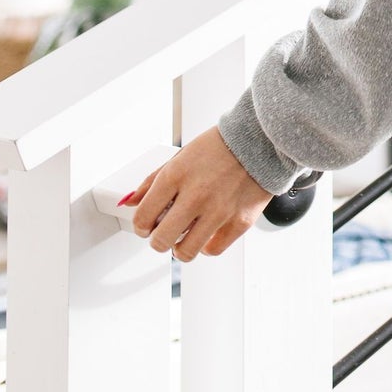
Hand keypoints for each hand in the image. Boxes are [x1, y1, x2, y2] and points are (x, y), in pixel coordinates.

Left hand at [126, 125, 272, 260]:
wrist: (261, 140)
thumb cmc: (220, 146)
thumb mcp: (180, 156)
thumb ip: (153, 181)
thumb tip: (130, 201)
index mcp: (176, 175)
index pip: (143, 217)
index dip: (141, 226)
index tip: (147, 225)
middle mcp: (196, 195)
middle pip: (160, 240)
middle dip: (157, 239)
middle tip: (164, 233)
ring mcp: (219, 210)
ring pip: (185, 251)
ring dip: (179, 247)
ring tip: (184, 236)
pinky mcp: (240, 221)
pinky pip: (212, 250)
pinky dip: (206, 246)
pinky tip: (206, 233)